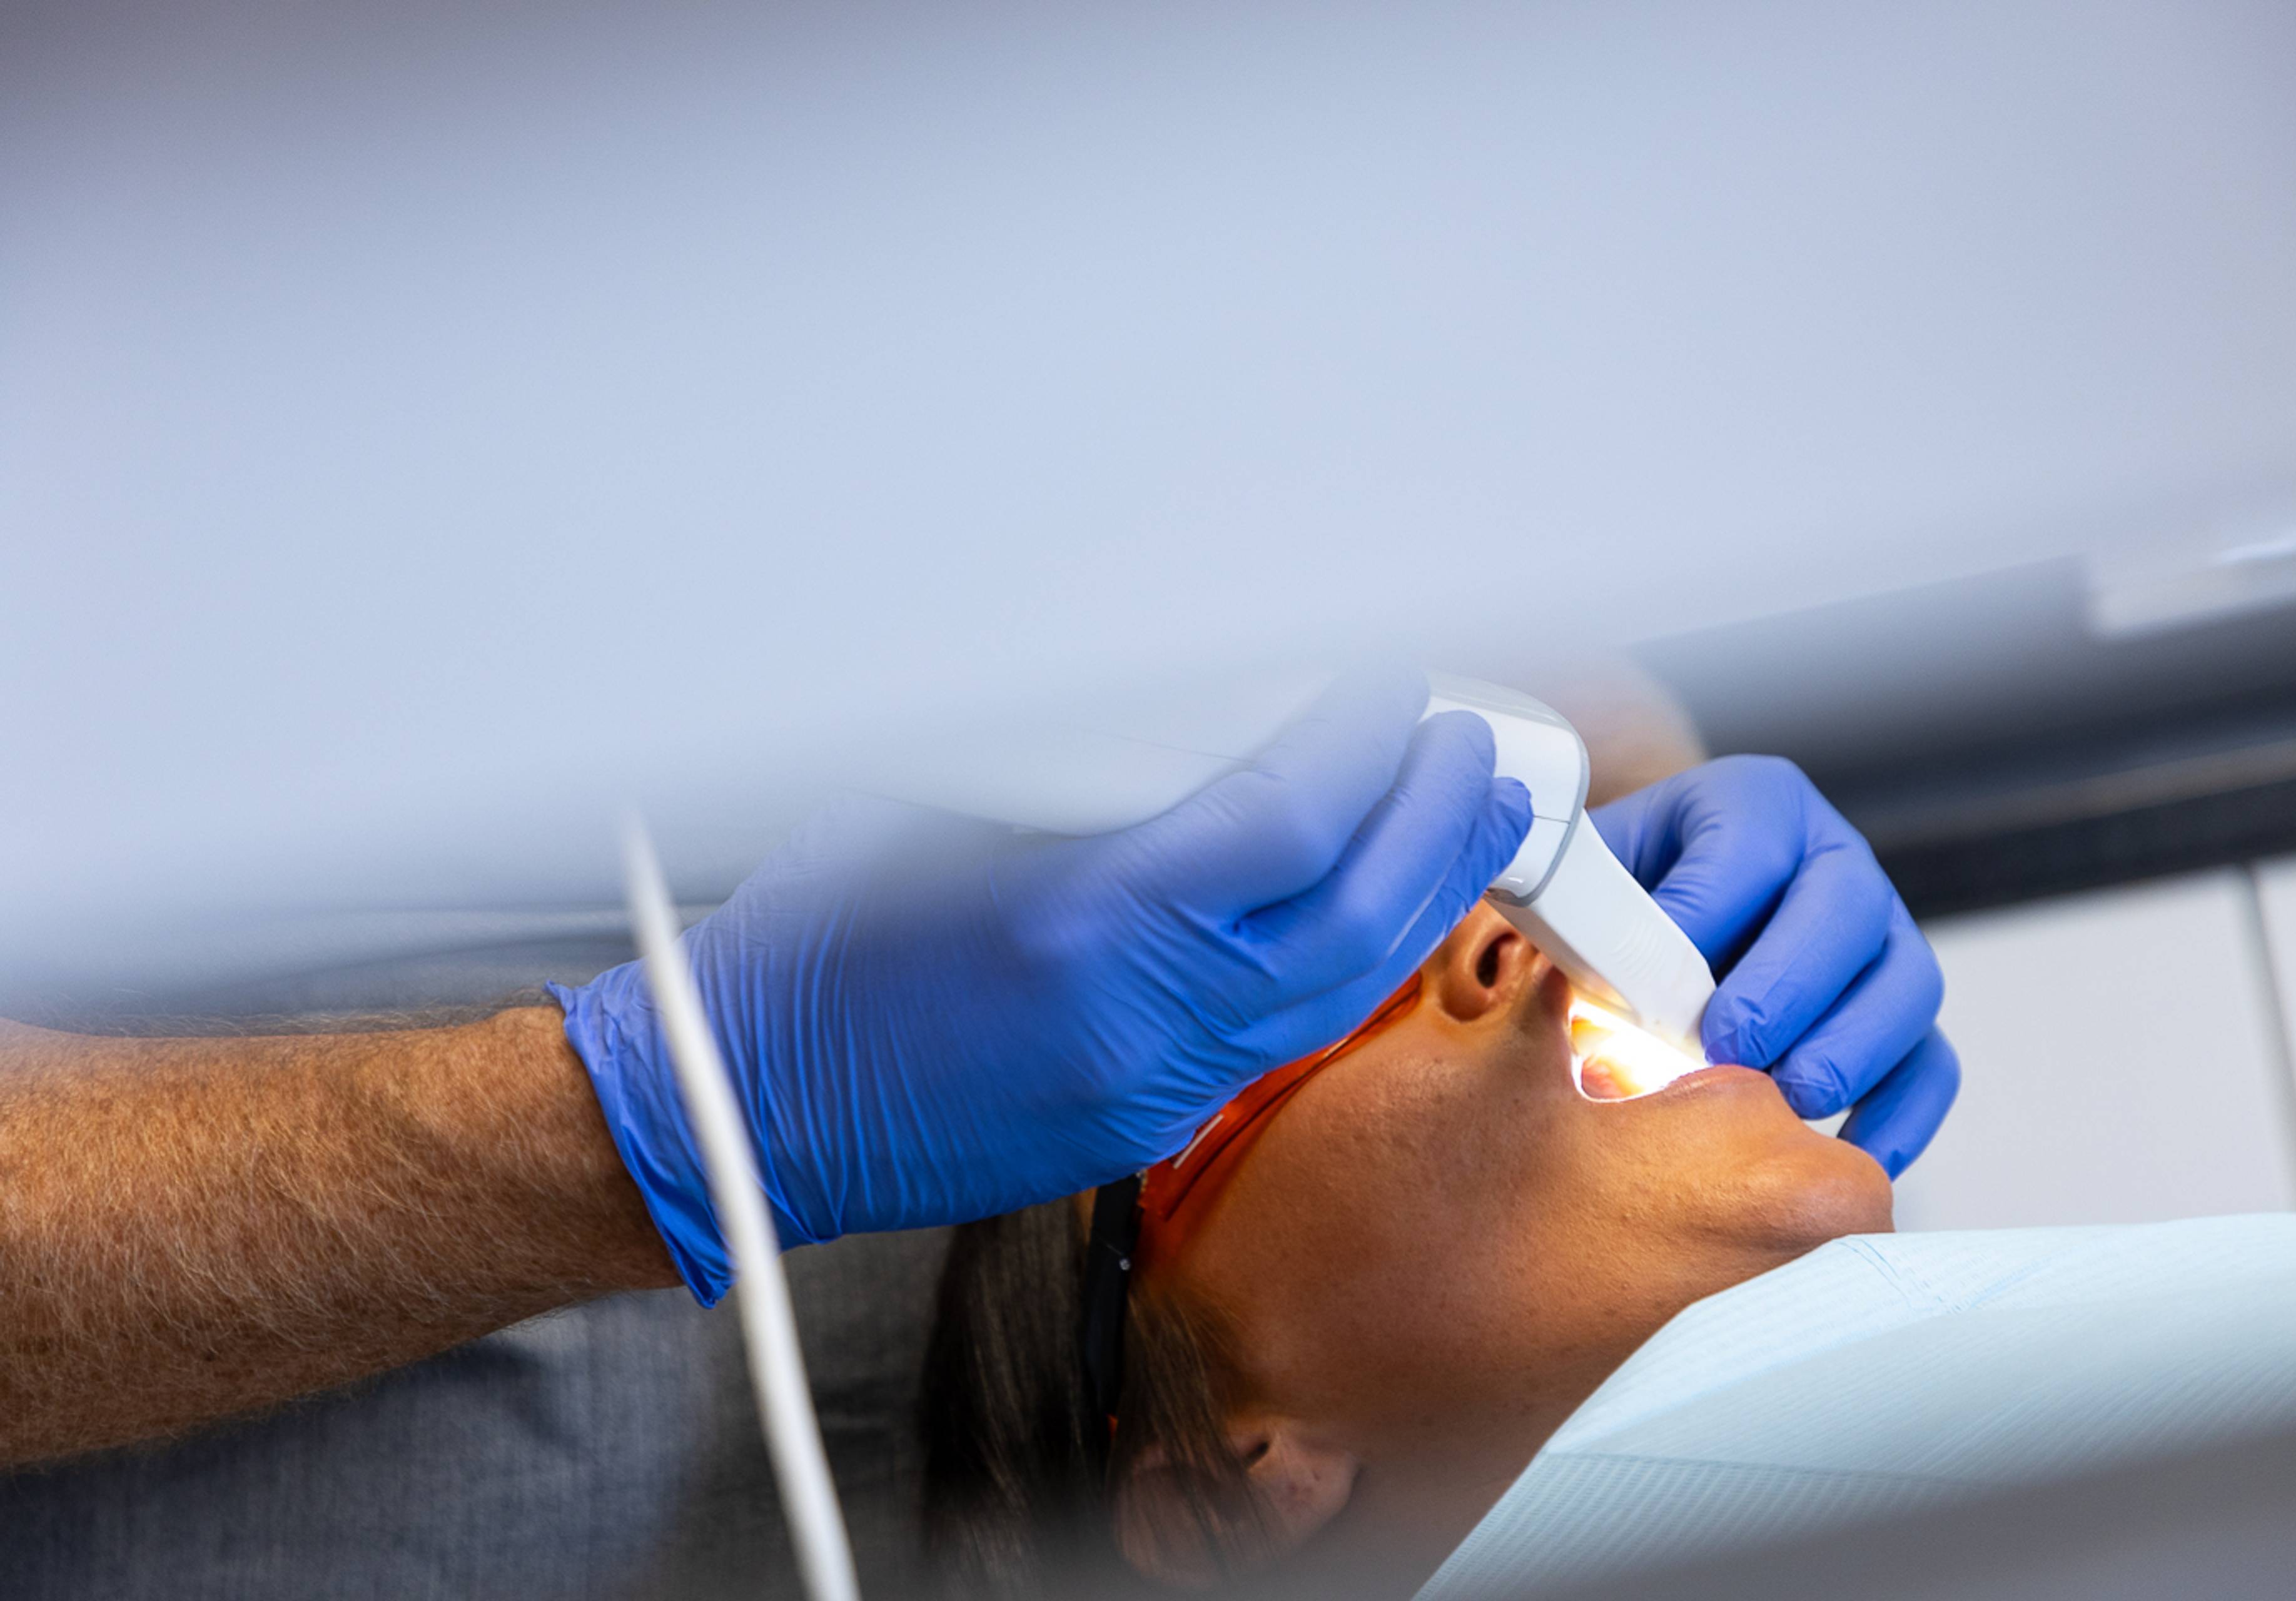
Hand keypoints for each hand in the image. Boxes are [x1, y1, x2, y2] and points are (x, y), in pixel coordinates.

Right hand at [553, 668, 1532, 1300]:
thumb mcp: (938, 808)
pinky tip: (1367, 906)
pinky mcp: (1142, 1125)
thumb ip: (1092, 768)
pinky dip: (1345, 960)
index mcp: (1082, 923)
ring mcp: (1148, 1089)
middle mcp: (1139, 1019)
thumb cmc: (814, 945)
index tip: (1382, 687)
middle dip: (1433, 824)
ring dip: (1415, 898)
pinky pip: (1283, 1035)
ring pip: (1338, 993)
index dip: (1359, 743)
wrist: (751, 1109)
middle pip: (1353, 921)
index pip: (1286, 821)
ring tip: (1460, 820)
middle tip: (1470, 749)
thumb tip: (1213, 712)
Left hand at [1590, 755, 1958, 1176]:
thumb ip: (1580, 904)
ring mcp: (1882, 937)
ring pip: (1906, 986)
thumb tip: (1575, 958)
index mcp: (1755, 806)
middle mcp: (1834, 861)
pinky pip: (1929, 1064)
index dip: (1704, 913)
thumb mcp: (1593, 876)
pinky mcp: (1902, 1014)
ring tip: (1784, 1101)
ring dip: (1848, 1052)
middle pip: (1845, 910)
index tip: (1657, 981)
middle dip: (1786, 986)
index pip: (1746, 843)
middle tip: (1729, 1047)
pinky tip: (1851, 1157)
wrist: (1655, 925)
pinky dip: (1899, 1116)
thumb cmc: (1622, 901)